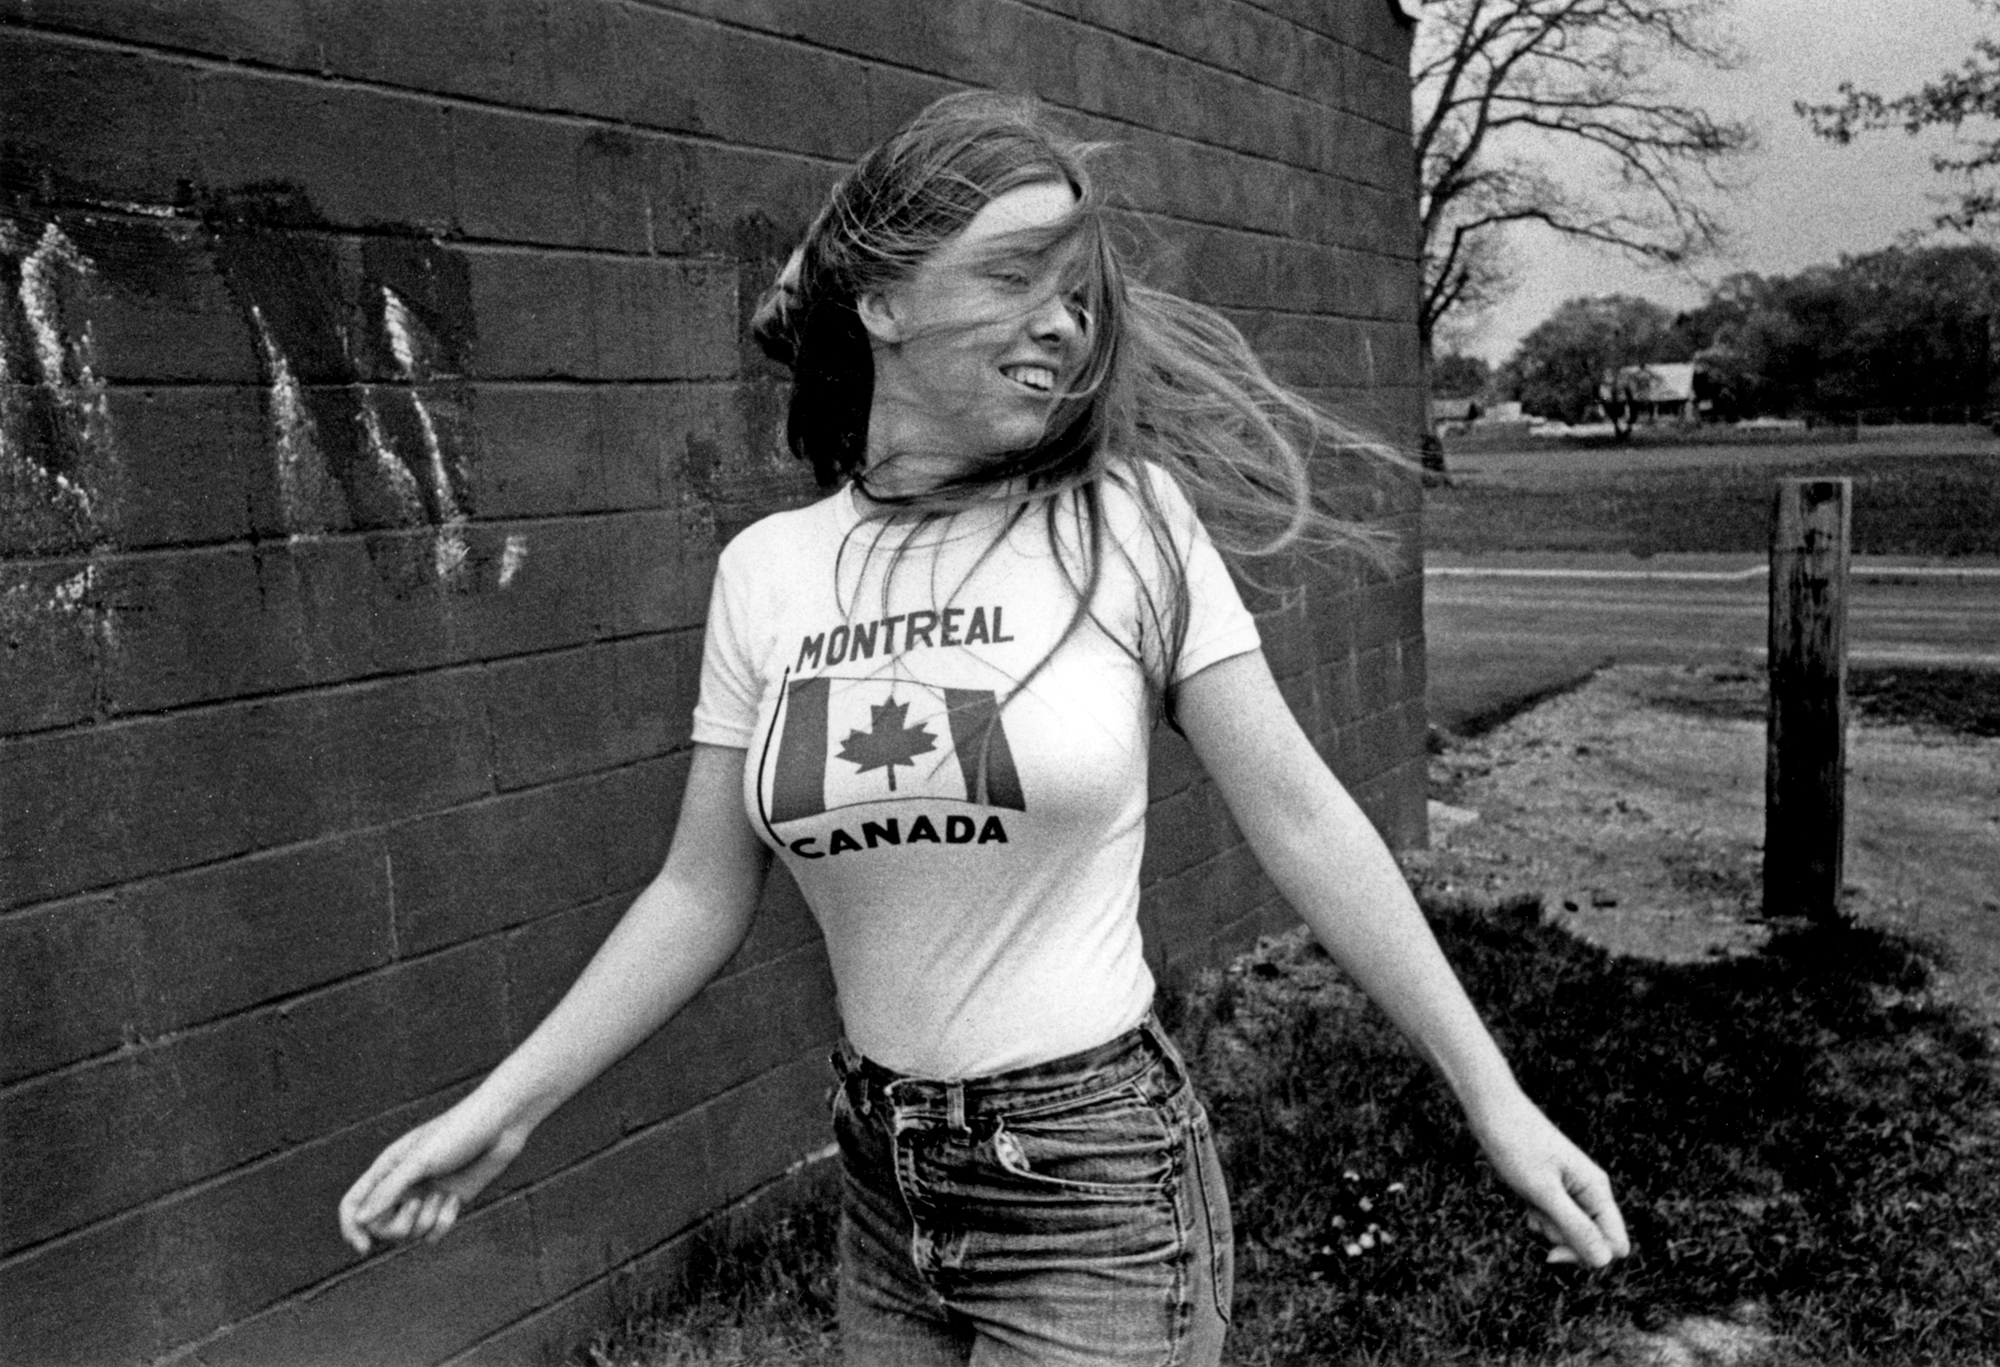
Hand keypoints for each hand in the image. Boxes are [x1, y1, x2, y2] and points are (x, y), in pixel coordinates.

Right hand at [337, 1095, 528, 1254]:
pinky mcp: (447, 1204)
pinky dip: (444, 1222)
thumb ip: (390, 1190)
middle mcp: (401, 1185)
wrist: (501, 1125)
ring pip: (409, 1233)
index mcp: (386, 1168)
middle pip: (380, 1227)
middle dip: (398, 1226)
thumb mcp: (421, 1159)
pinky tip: (456, 1199)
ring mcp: (424, 1196)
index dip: (351, 1229)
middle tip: (418, 1204)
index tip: (364, 1248)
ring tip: (444, 1195)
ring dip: (427, 1221)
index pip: (352, 1205)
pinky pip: (433, 1233)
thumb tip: (359, 1219)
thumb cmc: (458, 1133)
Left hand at [1470, 1091, 1630, 1268]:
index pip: (1615, 1245)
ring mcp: (1573, 1190)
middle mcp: (1591, 1191)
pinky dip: (1538, 1215)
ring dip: (1547, 1226)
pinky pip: (1554, 1218)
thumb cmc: (1516, 1145)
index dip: (1589, 1256)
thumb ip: (1574, 1226)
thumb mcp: (1543, 1191)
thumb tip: (1604, 1262)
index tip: (1553, 1248)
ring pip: (1570, 1231)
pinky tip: (1524, 1200)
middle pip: (1593, 1242)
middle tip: (1536, 1217)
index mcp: (1597, 1190)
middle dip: (1562, 1240)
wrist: (1492, 1109)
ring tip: (1529, 1198)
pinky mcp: (1555, 1188)